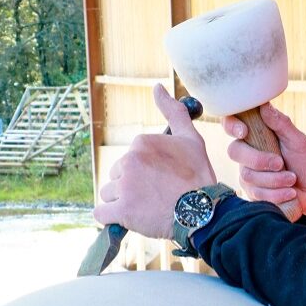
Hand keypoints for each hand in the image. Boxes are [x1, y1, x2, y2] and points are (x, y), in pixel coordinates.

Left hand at [94, 84, 216, 238]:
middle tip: (156, 196)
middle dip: (131, 187)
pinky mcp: (121, 210)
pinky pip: (101, 213)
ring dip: (122, 202)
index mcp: (142, 143)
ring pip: (109, 193)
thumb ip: (173, 112)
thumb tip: (157, 87)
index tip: (162, 181)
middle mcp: (130, 160)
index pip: (130, 159)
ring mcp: (125, 186)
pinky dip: (110, 217)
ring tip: (146, 208)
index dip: (145, 172)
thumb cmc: (199, 177)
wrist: (204, 211)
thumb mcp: (191, 139)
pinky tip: (126, 217)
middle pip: (117, 175)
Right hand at [222, 103, 305, 220]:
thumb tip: (264, 106)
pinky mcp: (253, 193)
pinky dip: (276, 194)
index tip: (244, 131)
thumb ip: (281, 124)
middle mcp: (248, 153)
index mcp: (257, 135)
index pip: (232, 124)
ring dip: (274, 179)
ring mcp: (248, 174)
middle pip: (235, 152)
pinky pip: (256, 194)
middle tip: (280, 163)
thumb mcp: (298, 141)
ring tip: (292, 179)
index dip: (231, 125)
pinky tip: (290, 193)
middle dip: (259, 160)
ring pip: (248, 176)